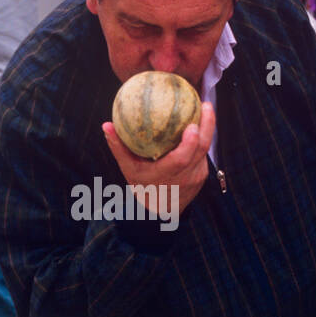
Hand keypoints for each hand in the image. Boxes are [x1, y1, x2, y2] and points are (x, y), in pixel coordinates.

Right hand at [103, 101, 215, 220]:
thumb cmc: (143, 186)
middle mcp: (185, 176)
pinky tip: (202, 123)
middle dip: (208, 126)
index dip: (190, 143)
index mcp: (167, 175)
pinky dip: (204, 139)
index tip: (192, 125)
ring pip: (206, 151)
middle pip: (201, 150)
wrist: (161, 211)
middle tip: (206, 105)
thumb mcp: (128, 169)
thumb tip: (106, 125)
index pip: (182, 159)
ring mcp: (196, 177)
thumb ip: (118, 147)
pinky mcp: (202, 176)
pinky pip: (204, 155)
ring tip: (205, 108)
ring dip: (208, 129)